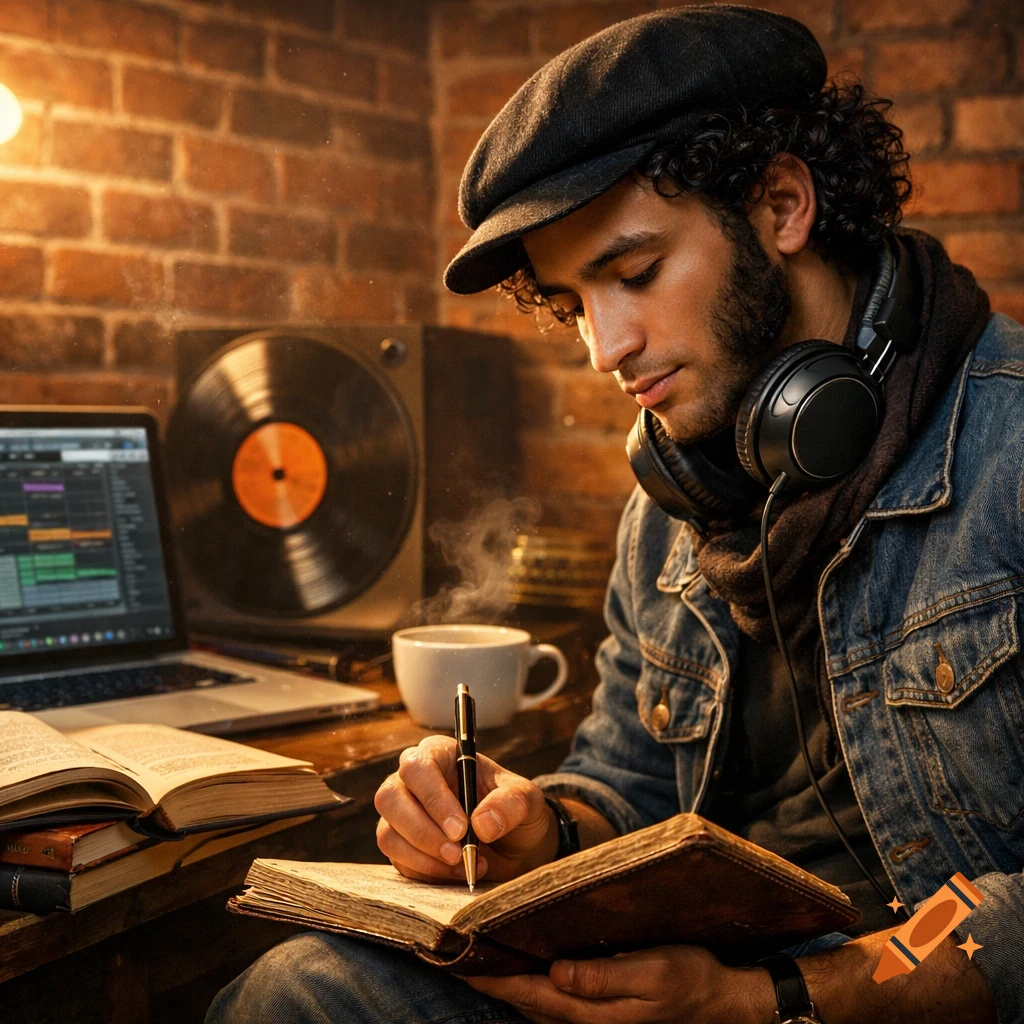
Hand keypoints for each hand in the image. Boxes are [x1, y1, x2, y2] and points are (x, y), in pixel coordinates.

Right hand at [374, 735, 556, 883]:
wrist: (515, 846)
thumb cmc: (514, 810)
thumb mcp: (525, 799)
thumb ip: (510, 803)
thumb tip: (482, 823)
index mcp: (440, 755)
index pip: (418, 766)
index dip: (434, 798)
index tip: (461, 828)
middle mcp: (413, 781)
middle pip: (390, 797)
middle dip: (422, 830)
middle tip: (457, 852)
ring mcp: (402, 814)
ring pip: (388, 832)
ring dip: (424, 856)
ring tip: (464, 864)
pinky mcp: (400, 846)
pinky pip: (398, 860)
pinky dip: (427, 871)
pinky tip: (457, 872)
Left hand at [461, 944, 773, 1023]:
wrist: (721, 1000)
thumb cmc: (690, 980)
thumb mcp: (654, 973)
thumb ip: (605, 978)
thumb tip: (557, 973)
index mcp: (593, 1011)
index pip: (531, 993)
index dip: (495, 977)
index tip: (461, 957)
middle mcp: (585, 1019)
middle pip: (526, 999)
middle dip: (492, 979)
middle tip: (457, 950)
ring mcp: (593, 1018)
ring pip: (537, 1002)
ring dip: (509, 982)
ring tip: (480, 955)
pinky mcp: (600, 1010)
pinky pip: (554, 1000)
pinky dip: (531, 984)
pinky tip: (526, 964)